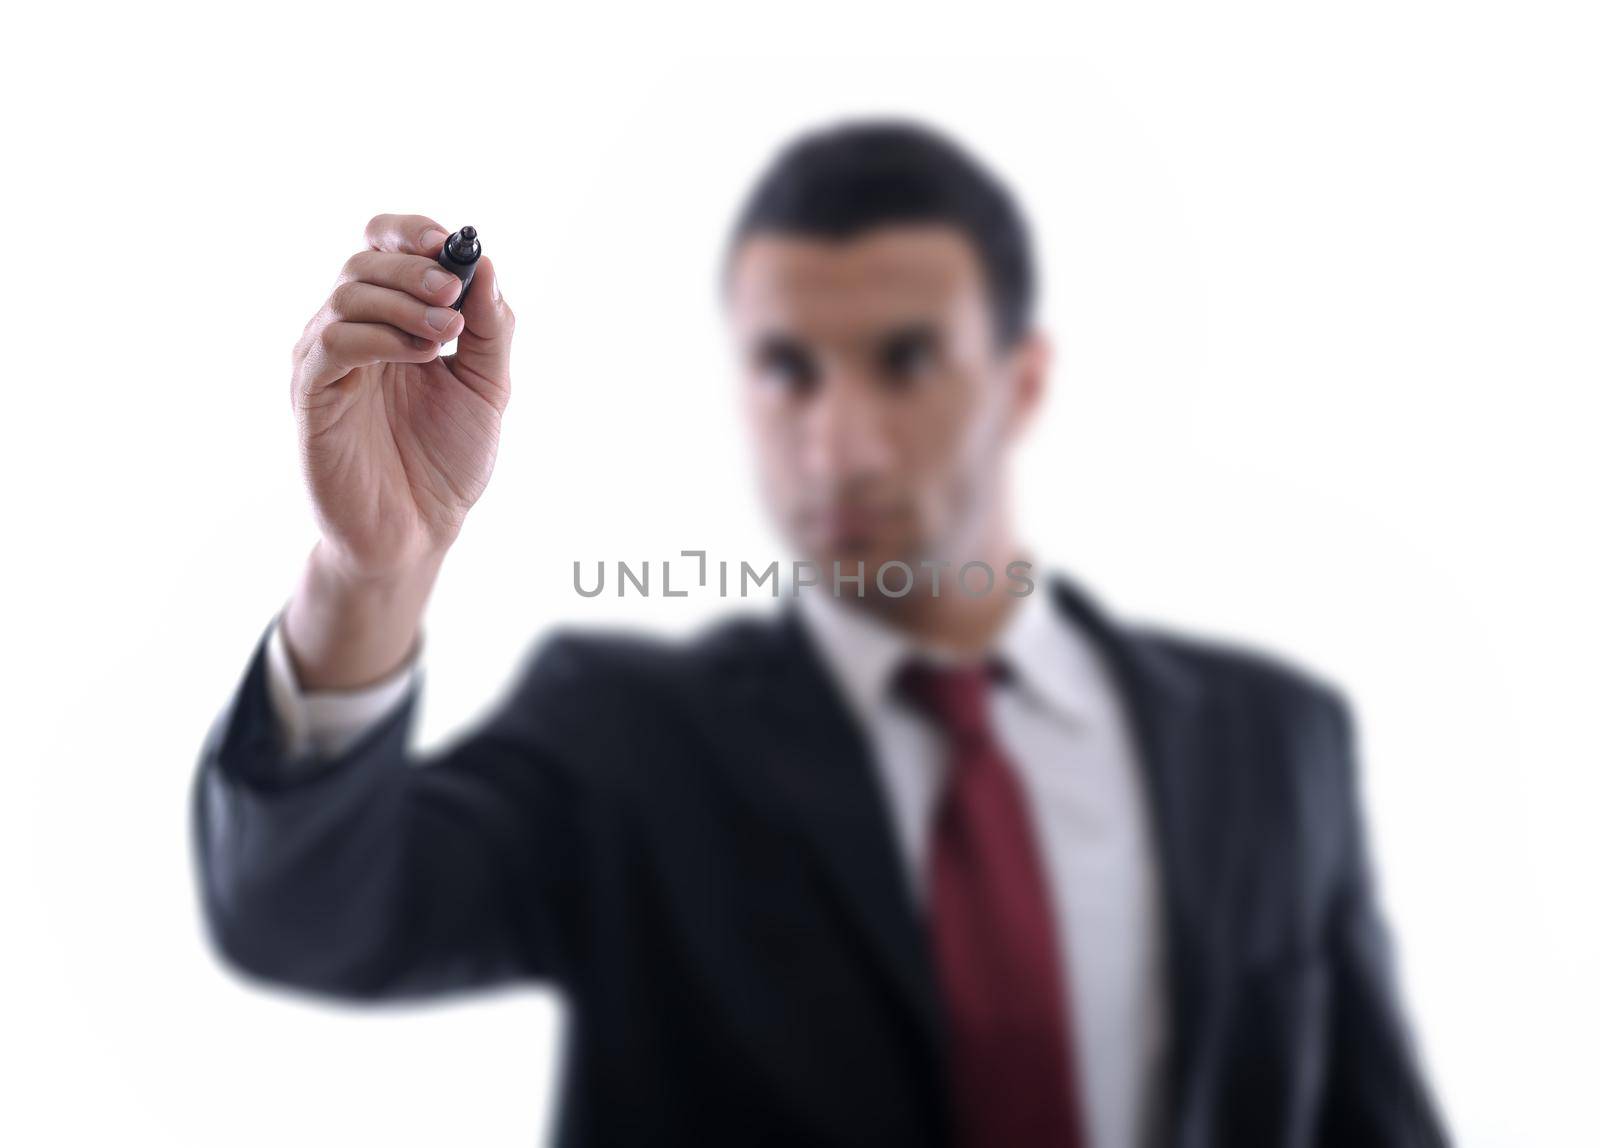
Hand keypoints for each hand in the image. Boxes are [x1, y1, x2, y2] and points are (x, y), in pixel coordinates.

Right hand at [291, 213, 515, 579]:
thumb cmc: (446, 460)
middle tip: (453, 294)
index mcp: (390, 320)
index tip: (451, 243)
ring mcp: (325, 362)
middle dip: (414, 269)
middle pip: (363, 262)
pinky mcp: (311, 396)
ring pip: (346, 296)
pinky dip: (379, 338)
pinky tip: (421, 357)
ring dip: (402, 303)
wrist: (417, 533)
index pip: (382, 245)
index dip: (411, 232)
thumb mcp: (487, 386)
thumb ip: (491, 328)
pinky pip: (332, 344)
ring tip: (445, 335)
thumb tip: (485, 263)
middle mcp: (352, 331)